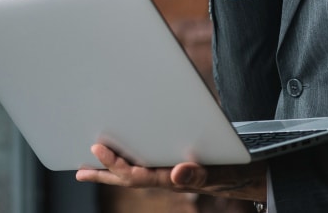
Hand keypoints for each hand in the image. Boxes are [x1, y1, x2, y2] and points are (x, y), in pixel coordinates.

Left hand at [74, 143, 267, 202]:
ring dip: (111, 171)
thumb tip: (178, 172)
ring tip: (89, 168)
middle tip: (80, 171)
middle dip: (104, 173)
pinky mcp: (173, 165)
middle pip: (128, 178)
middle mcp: (166, 176)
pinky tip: (121, 157)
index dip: (115, 163)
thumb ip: (199, 172)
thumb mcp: (220, 171)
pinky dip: (129, 162)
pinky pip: (146, 164)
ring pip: (135, 172)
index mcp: (172, 178)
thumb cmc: (232, 170)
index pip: (137, 174)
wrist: (247, 173)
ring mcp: (168, 173)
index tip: (97, 149)